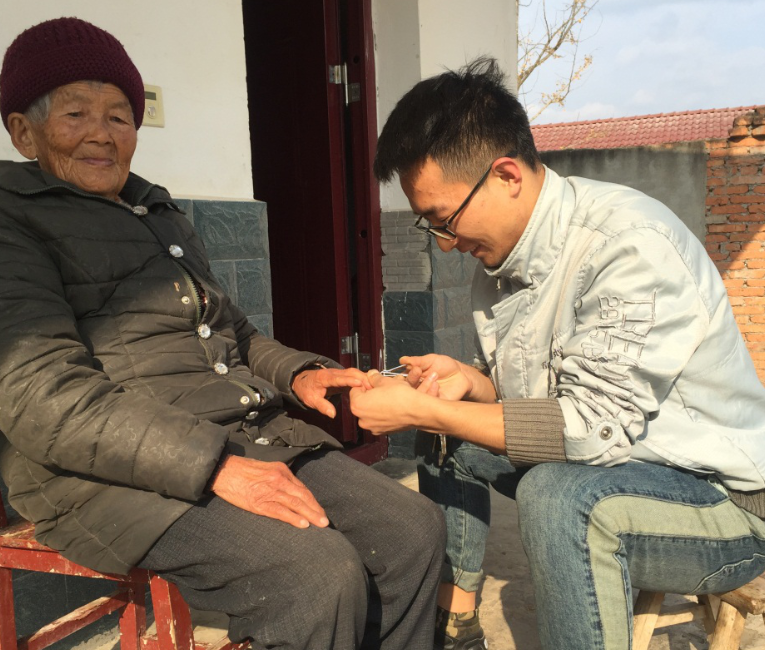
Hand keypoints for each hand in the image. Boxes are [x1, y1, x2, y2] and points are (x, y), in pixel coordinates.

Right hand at [211, 455, 328, 527]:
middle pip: (303, 495)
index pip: (302, 487)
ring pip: (295, 504)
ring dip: (310, 515)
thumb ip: (278, 477)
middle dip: (316, 509)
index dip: (312, 500)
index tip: (319, 510)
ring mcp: (269, 490)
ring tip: (320, 524)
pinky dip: (293, 518)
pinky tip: (303, 524)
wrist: (222, 470)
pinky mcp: (259, 502)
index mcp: (281, 470)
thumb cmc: (242, 470)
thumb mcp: (265, 468)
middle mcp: (278, 479)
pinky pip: (280, 511)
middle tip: (325, 521)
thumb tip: (290, 490)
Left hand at [292, 367, 371, 417]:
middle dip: (362, 378)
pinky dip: (363, 379)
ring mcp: (339, 373)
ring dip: (365, 378)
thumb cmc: (307, 390)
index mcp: (325, 377)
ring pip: (354, 372)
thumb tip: (332, 414)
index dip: (349, 380)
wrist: (304, 381)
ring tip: (375, 387)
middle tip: (372, 388)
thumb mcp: (311, 400)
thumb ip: (322, 406)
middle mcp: (334, 372)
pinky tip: (371, 386)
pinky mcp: (344, 376)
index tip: (359, 383)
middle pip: (350, 372)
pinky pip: (355, 375)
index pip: (338, 378)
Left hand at [350, 371, 437, 434]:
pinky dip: (384, 413)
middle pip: (362, 402)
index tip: (373, 382)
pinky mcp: (383, 432)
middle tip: (382, 388)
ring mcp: (372, 427)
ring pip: (371, 411)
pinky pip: (379, 419)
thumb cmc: (400, 395)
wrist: (417, 411)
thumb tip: (370, 375)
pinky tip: (393, 406)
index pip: (355, 390)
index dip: (365, 384)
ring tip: (389, 396)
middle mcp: (362, 419)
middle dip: (371, 394)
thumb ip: (374, 377)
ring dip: (377, 403)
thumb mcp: (385, 381)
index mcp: (357, 405)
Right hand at [400, 354, 472, 401]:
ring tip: (434, 375)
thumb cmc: (445, 365)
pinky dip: (431, 393)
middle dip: (413, 380)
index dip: (408, 375)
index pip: (405, 380)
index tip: (414, 368)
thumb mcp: (430, 360)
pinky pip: (429, 404)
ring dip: (423, 385)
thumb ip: (417, 361)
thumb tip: (402, 360)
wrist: (461, 374)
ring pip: (417, 398)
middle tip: (419, 372)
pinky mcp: (434, 405)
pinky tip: (437, 385)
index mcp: (414, 379)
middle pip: (408, 390)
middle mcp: (417, 390)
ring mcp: (425, 398)